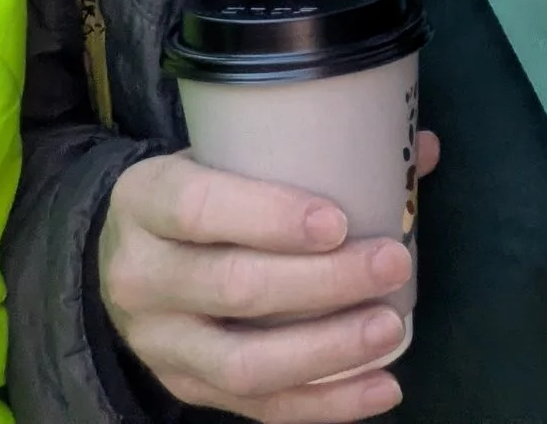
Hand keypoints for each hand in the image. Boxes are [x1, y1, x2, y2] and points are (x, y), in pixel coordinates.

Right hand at [98, 135, 440, 423]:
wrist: (127, 258)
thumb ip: (308, 152)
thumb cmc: (196, 197)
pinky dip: (327, 403)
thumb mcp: (221, 157)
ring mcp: (160, 344)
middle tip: (390, 264)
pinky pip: (260, 408)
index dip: (268, 216)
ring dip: (328, 349)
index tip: (338, 221)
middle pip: (233, 288)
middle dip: (321, 283)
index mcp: (144, 201)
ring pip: (245, 362)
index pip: (198, 208)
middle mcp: (140, 277)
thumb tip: (419, 148)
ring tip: (389, 327)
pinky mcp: (188, 388)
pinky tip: (381, 386)